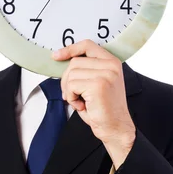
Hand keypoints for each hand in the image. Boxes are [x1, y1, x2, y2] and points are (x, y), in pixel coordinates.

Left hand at [51, 39, 135, 168]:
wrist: (116, 128)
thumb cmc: (103, 109)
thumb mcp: (96, 83)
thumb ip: (86, 70)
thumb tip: (62, 62)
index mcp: (112, 62)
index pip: (88, 45)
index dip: (70, 49)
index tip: (57, 56)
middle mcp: (111, 65)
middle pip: (75, 62)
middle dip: (67, 79)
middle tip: (74, 95)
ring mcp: (105, 74)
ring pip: (71, 74)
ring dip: (69, 91)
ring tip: (81, 101)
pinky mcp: (98, 85)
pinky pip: (71, 86)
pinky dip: (71, 98)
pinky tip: (82, 105)